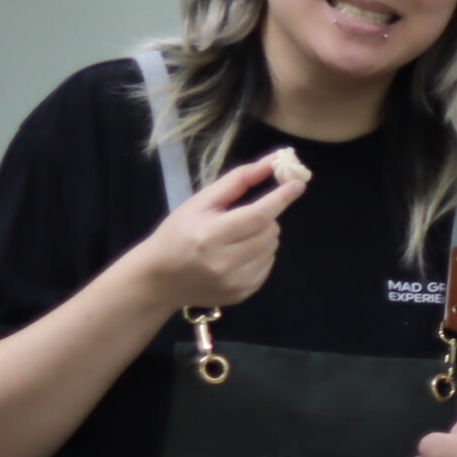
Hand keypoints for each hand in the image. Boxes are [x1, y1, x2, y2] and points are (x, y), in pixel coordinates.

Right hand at [127, 154, 305, 309]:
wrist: (159, 278)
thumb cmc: (178, 233)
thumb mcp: (200, 202)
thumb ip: (237, 181)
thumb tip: (271, 163)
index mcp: (209, 235)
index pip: (257, 216)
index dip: (280, 199)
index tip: (298, 184)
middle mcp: (224, 262)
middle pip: (269, 231)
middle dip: (266, 218)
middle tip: (244, 217)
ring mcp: (235, 282)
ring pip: (272, 247)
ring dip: (264, 236)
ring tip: (237, 237)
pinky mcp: (242, 293)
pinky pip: (268, 266)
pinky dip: (261, 254)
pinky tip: (238, 254)